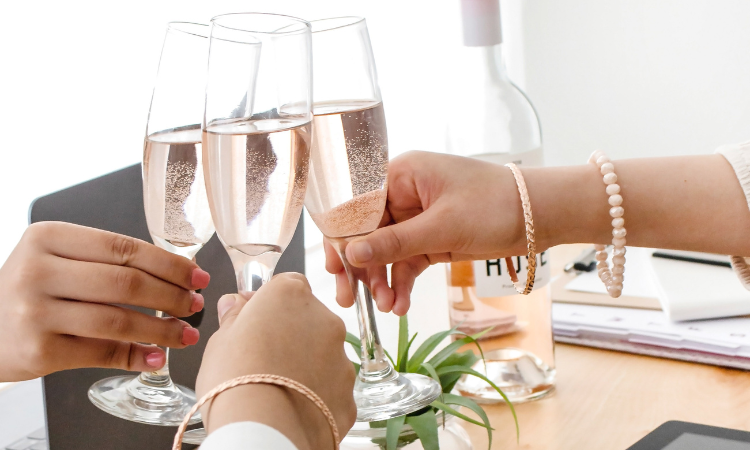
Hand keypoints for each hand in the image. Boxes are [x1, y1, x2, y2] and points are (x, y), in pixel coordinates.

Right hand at [0, 222, 209, 381]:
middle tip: (196, 305)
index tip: (197, 276)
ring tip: (186, 334)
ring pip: (118, 320)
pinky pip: (101, 352)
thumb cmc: (31, 290)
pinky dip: (135, 356)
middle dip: (171, 296)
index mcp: (48, 237)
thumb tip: (178, 273)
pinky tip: (156, 356)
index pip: (124, 248)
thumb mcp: (56, 259)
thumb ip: (106, 260)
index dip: (168, 264)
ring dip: (161, 330)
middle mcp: (38, 271)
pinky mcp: (38, 350)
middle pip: (125, 283)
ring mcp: (36, 312)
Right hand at [196, 273, 355, 449]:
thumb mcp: (219, 342)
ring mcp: (341, 357)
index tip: (254, 318)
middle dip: (290, 332)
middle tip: (262, 357)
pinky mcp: (350, 392)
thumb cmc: (236, 381)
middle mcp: (324, 320)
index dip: (269, 302)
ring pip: (324, 353)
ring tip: (276, 387)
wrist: (264, 430)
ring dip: (306, 363)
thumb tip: (234, 305)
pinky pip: (332, 387)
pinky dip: (317, 394)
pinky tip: (294, 407)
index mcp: (290, 296)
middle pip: (309, 318)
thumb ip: (233, 318)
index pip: (287, 284)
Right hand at [325, 151, 527, 314]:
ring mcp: (418, 218)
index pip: (358, 205)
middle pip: (367, 232)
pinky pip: (407, 262)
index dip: (342, 237)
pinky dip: (402, 282)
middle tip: (348, 297)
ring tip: (386, 307)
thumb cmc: (495, 205)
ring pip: (386, 251)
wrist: (540, 216)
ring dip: (382, 280)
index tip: (335, 268)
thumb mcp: (443, 226)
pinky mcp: (432, 239)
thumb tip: (352, 253)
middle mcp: (405, 194)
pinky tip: (400, 304)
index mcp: (402, 175)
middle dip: (359, 266)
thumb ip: (395, 242)